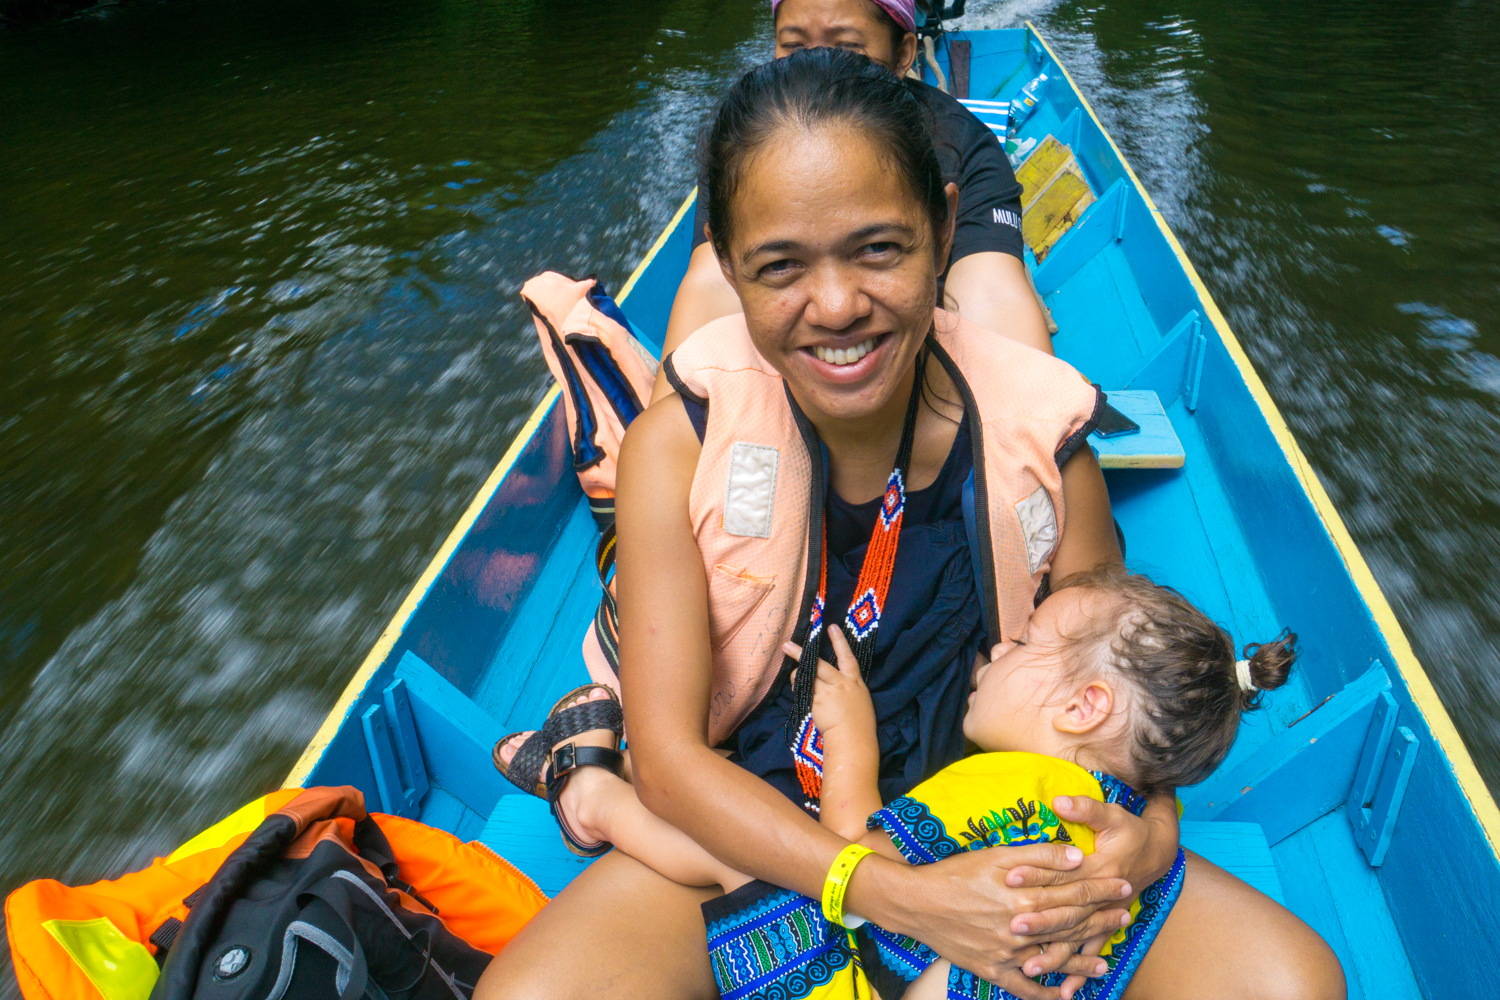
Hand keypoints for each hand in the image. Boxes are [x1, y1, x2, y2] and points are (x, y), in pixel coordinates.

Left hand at [782, 627, 874, 744]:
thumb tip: (834, 681)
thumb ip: (847, 687)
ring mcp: (827, 692)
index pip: (847, 657)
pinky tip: (798, 690)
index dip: (839, 641)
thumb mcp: (860, 699)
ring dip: (797, 675)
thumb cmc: (860, 722)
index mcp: (854, 681)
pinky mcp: (816, 702)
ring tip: (795, 675)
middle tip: (786, 644)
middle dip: (801, 653)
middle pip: (818, 664)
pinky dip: (798, 688)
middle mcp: (840, 683)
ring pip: (806, 677)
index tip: (831, 627)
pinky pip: (802, 690)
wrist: (853, 739)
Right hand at [847, 843, 1131, 988]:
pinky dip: (1047, 994)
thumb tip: (1078, 857)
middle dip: (1101, 921)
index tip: (1124, 886)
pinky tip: (1066, 996)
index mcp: (1025, 897)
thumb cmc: (956, 873)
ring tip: (1106, 962)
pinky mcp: (993, 970)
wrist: (916, 903)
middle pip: (1071, 925)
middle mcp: (1021, 928)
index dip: (1102, 890)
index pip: (1075, 894)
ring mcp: (1008, 953)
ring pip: (1055, 958)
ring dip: (1082, 960)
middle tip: (1125, 918)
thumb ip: (1039, 856)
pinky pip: (1026, 988)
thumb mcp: (996, 855)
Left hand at [1000, 793, 1175, 977]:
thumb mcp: (1111, 815)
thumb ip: (1085, 808)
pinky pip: (1090, 952)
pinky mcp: (1105, 925)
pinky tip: (1065, 990)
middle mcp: (1101, 897)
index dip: (1035, 873)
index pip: (1062, 873)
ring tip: (1028, 968)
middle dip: (1039, 922)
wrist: (1159, 851)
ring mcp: (1104, 915)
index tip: (1008, 877)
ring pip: (1077, 939)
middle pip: (1066, 912)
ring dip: (1055, 955)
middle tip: (1011, 928)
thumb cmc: (1130, 831)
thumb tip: (1058, 801)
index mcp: (1099, 868)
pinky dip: (1080, 971)